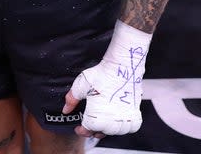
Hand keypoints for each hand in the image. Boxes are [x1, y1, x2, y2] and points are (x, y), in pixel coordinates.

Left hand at [64, 21, 151, 137]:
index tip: (78, 128)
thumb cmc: (102, 75)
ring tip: (103, 120)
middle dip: (94, 129)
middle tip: (90, 122)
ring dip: (109, 128)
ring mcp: (124, 119)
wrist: (122, 67)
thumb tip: (66, 110)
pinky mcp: (135, 114)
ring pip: (115, 132)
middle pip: (101, 133)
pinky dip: (124, 126)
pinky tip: (117, 119)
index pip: (87, 131)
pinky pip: (129, 127)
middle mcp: (111, 122)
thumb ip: (71, 100)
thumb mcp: (81, 86)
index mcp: (96, 117)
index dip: (81, 130)